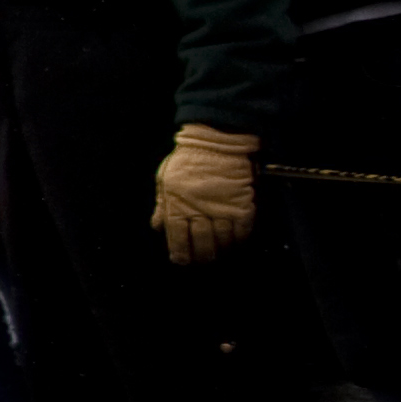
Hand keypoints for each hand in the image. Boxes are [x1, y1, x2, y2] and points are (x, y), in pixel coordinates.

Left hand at [151, 123, 257, 263]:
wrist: (215, 141)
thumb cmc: (187, 159)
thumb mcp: (165, 179)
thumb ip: (162, 205)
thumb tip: (157, 227)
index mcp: (176, 205)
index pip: (177, 238)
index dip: (180, 254)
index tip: (182, 260)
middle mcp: (199, 210)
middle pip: (202, 244)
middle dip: (202, 256)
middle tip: (203, 260)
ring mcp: (222, 209)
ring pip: (223, 241)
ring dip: (221, 250)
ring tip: (220, 253)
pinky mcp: (242, 205)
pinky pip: (243, 231)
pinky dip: (239, 239)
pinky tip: (235, 241)